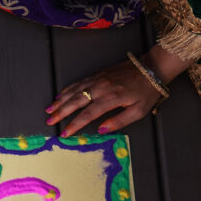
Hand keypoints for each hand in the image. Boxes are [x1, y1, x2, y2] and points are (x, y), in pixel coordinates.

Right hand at [46, 59, 161, 136]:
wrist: (151, 68)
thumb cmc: (147, 91)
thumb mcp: (139, 111)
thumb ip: (119, 121)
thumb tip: (102, 130)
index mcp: (111, 98)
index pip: (88, 114)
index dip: (75, 124)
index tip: (65, 133)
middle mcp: (101, 87)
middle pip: (75, 101)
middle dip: (61, 112)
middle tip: (50, 121)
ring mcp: (97, 79)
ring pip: (73, 91)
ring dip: (60, 101)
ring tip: (49, 110)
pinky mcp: (97, 75)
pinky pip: (78, 82)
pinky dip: (67, 89)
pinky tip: (60, 96)